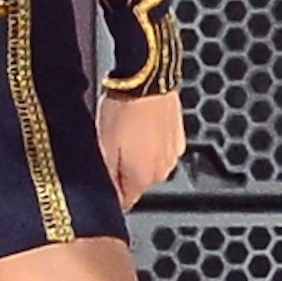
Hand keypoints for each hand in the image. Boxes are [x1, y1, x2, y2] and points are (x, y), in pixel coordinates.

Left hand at [97, 90, 184, 209]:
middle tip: (112, 148)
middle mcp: (162, 171)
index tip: (104, 175)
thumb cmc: (124, 109)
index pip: (124, 201)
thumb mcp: (103, 145)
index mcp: (142, 178)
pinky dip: (152, 143)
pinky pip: (161, 149)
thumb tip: (108, 195)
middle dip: (124, 171)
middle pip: (138, 183)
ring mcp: (173, 154)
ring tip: (127, 133)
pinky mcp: (179, 137)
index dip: (111, 190)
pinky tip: (141, 126)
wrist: (148, 79)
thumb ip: (107, 176)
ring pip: (151, 166)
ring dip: (139, 156)